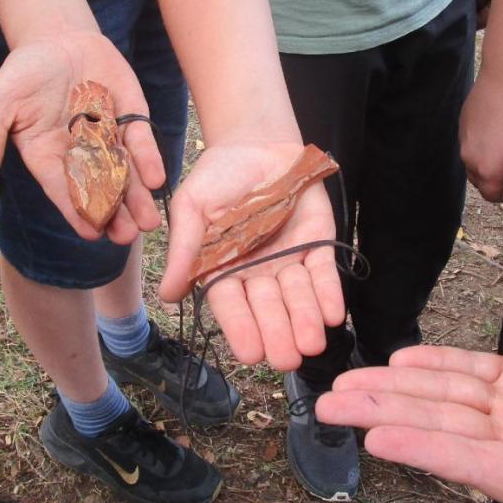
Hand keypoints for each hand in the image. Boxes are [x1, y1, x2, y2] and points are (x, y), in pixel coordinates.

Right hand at [0, 31, 164, 243]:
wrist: (56, 38)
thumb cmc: (21, 75)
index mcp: (48, 160)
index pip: (64, 192)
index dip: (77, 213)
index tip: (91, 234)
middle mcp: (82, 156)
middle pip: (100, 191)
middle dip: (114, 215)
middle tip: (127, 237)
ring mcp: (109, 138)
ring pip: (126, 174)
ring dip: (137, 198)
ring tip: (148, 223)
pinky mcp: (131, 117)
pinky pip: (141, 140)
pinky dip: (148, 159)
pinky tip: (157, 178)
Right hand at [160, 142, 345, 368]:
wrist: (255, 143)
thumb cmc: (217, 176)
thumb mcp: (192, 207)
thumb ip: (184, 248)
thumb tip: (168, 296)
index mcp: (223, 269)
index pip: (230, 305)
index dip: (241, 328)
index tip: (250, 353)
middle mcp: (257, 272)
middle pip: (268, 309)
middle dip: (278, 333)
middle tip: (286, 359)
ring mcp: (289, 260)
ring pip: (298, 297)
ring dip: (306, 320)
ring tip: (313, 343)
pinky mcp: (318, 244)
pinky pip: (324, 273)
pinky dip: (329, 293)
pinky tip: (334, 314)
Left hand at [316, 345, 502, 502]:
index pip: (478, 466)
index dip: (429, 452)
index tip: (379, 440)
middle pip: (443, 429)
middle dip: (386, 416)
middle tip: (330, 407)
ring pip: (447, 397)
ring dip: (396, 387)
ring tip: (346, 383)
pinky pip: (474, 369)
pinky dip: (438, 362)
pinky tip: (400, 358)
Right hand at [459, 69, 502, 213]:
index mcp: (486, 170)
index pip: (492, 195)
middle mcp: (468, 157)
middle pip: (480, 180)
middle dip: (498, 181)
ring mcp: (463, 138)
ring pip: (474, 162)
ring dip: (490, 164)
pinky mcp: (463, 121)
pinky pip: (471, 143)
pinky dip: (484, 146)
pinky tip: (501, 131)